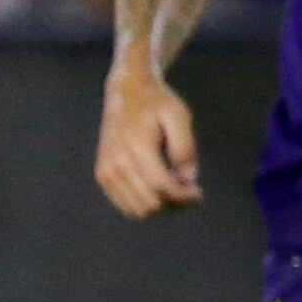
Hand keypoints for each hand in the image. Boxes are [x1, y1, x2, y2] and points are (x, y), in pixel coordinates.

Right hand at [95, 72, 202, 216]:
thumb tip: (188, 179)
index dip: (184, 196)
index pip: (162, 187)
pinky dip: (145, 203)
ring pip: (138, 209)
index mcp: (137, 146)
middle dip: (175, 202)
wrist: (126, 91)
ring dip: (161, 206)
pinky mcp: (103, 175)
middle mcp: (117, 162)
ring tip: (174, 187)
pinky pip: (126, 205)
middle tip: (188, 188)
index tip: (198, 191)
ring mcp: (107, 171)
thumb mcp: (179, 116)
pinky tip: (157, 187)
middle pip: (151, 203)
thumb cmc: (156, 102)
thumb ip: (185, 148)